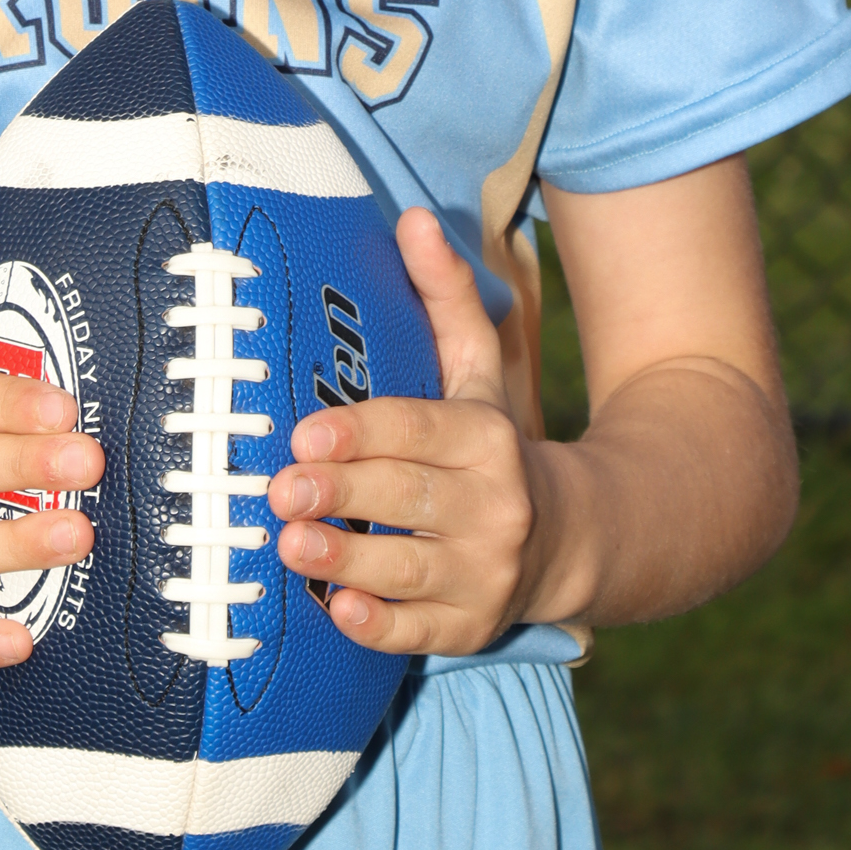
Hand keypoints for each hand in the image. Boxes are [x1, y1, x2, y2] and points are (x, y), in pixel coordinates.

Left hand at [266, 209, 542, 655]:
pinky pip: (418, 632)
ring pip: (410, 566)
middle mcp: (495, 505)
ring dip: (348, 558)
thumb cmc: (491, 443)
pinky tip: (338, 609)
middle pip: (409, 495)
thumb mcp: (476, 368)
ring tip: (288, 544)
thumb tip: (413, 217)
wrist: (571, 537)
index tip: (304, 433)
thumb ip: (444, 295)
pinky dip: (379, 624)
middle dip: (342, 493)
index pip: (418, 429)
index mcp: (487, 437)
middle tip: (278, 489)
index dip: (362, 432)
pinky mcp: (470, 628)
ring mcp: (485, 573)